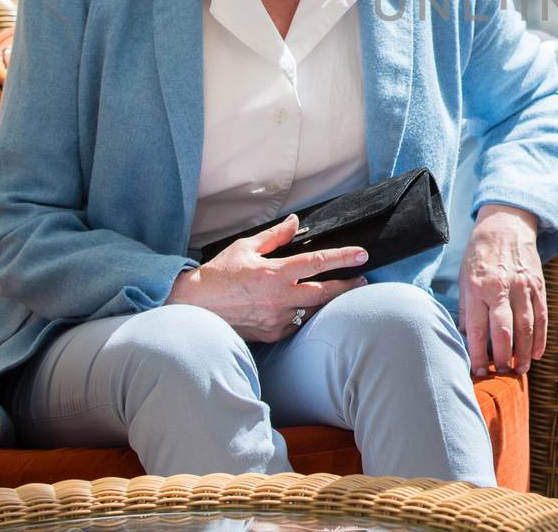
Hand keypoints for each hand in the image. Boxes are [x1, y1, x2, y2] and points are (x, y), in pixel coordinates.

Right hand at [166, 214, 368, 342]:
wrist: (195, 306)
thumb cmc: (218, 275)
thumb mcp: (246, 247)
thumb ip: (275, 236)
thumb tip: (295, 223)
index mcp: (275, 272)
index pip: (317, 262)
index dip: (343, 257)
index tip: (361, 255)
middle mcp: (279, 297)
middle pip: (325, 292)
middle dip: (347, 286)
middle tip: (362, 281)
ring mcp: (277, 318)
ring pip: (313, 311)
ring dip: (328, 303)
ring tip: (340, 294)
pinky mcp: (272, 333)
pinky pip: (297, 325)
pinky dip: (304, 316)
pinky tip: (307, 309)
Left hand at [458, 205, 545, 376]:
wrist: (506, 225)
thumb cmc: (480, 254)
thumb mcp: (464, 278)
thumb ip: (467, 309)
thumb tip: (467, 338)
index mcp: (478, 288)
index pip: (478, 329)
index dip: (478, 354)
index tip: (478, 371)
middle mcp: (501, 288)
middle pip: (505, 331)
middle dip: (503, 357)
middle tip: (502, 374)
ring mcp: (523, 287)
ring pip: (526, 327)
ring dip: (524, 352)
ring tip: (520, 370)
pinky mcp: (538, 285)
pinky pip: (542, 316)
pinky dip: (540, 337)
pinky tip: (537, 353)